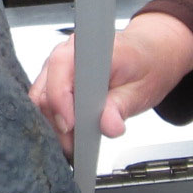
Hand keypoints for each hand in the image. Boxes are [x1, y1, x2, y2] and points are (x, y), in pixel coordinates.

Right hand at [29, 10, 192, 154]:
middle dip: (56, 121)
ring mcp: (60, 63)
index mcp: (90, 46)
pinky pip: (46, 98)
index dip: (61, 101)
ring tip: (74, 142)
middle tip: (74, 145)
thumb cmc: (147, 63)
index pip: (60, 70)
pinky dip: (57, 117)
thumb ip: (121, 106)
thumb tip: (108, 125)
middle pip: (45, 88)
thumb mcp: (141, 89)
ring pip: (41, 97)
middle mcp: (68, 50)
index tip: (71, 128)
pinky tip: (72, 131)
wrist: (151, 51)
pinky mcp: (58, 75)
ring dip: (55, 122)